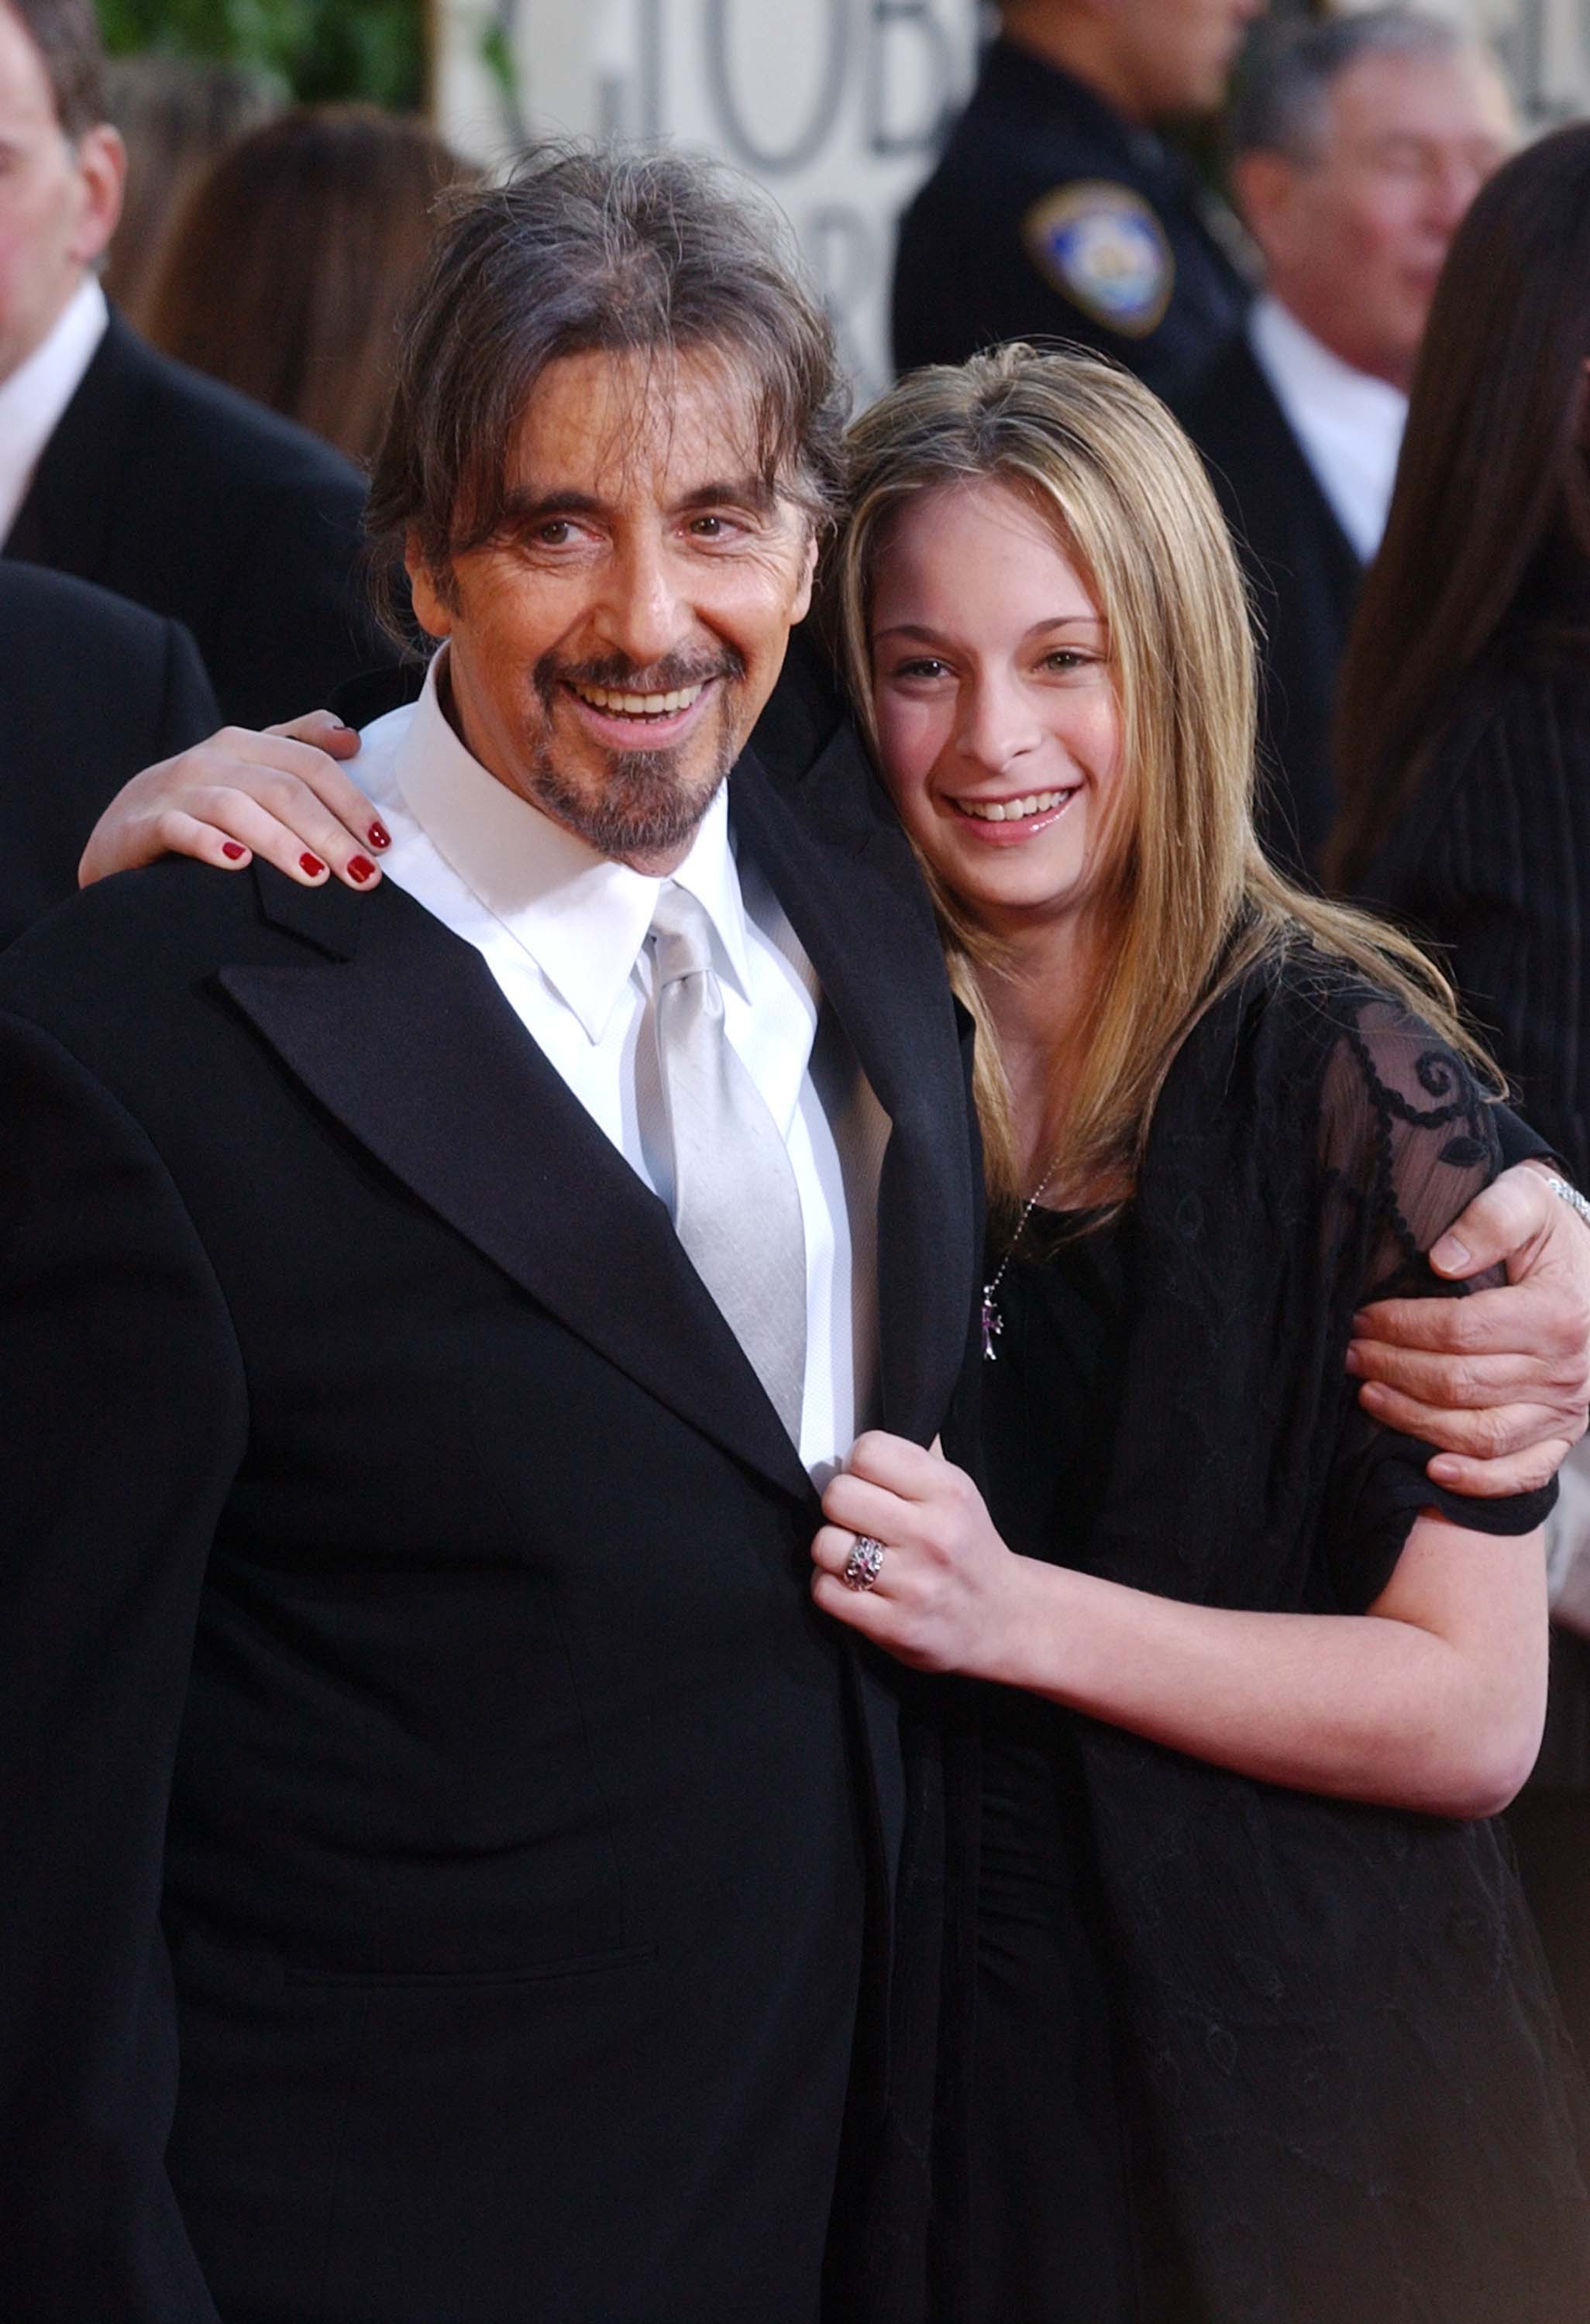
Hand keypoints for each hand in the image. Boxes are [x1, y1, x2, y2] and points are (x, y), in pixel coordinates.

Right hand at [78, 711, 386, 891]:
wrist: (119, 835)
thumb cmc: (198, 808)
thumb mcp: (248, 772)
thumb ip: (297, 748)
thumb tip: (351, 738)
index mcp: (244, 744)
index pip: (311, 764)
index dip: (351, 801)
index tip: (383, 843)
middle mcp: (212, 760)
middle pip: (283, 788)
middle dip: (330, 832)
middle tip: (363, 874)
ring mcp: (176, 790)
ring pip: (238, 807)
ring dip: (282, 842)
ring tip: (316, 876)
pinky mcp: (144, 824)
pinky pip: (180, 828)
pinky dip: (210, 844)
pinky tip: (237, 864)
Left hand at [812, 1431, 1025, 1674]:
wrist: (1002, 1619)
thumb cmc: (967, 1547)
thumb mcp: (957, 1490)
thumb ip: (915, 1458)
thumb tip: (867, 1424)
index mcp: (947, 1491)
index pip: (869, 1452)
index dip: (859, 1466)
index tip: (870, 1483)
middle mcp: (932, 1535)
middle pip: (838, 1496)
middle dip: (841, 1507)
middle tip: (859, 1520)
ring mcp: (913, 1584)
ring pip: (825, 1544)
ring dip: (833, 1550)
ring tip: (856, 1555)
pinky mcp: (893, 1625)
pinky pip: (825, 1591)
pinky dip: (832, 1587)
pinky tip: (855, 1586)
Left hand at [1348, 1162, 1589, 1496]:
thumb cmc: (1548, 1233)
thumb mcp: (1527, 1201)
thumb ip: (1489, 1219)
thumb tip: (1441, 1259)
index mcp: (1558, 1314)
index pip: (1461, 1331)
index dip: (1402, 1327)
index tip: (1363, 1317)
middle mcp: (1568, 1370)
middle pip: (1460, 1385)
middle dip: (1393, 1369)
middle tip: (1350, 1352)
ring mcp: (1568, 1411)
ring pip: (1479, 1435)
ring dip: (1414, 1420)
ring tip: (1367, 1393)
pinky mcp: (1562, 1437)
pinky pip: (1522, 1474)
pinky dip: (1477, 1481)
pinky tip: (1432, 1468)